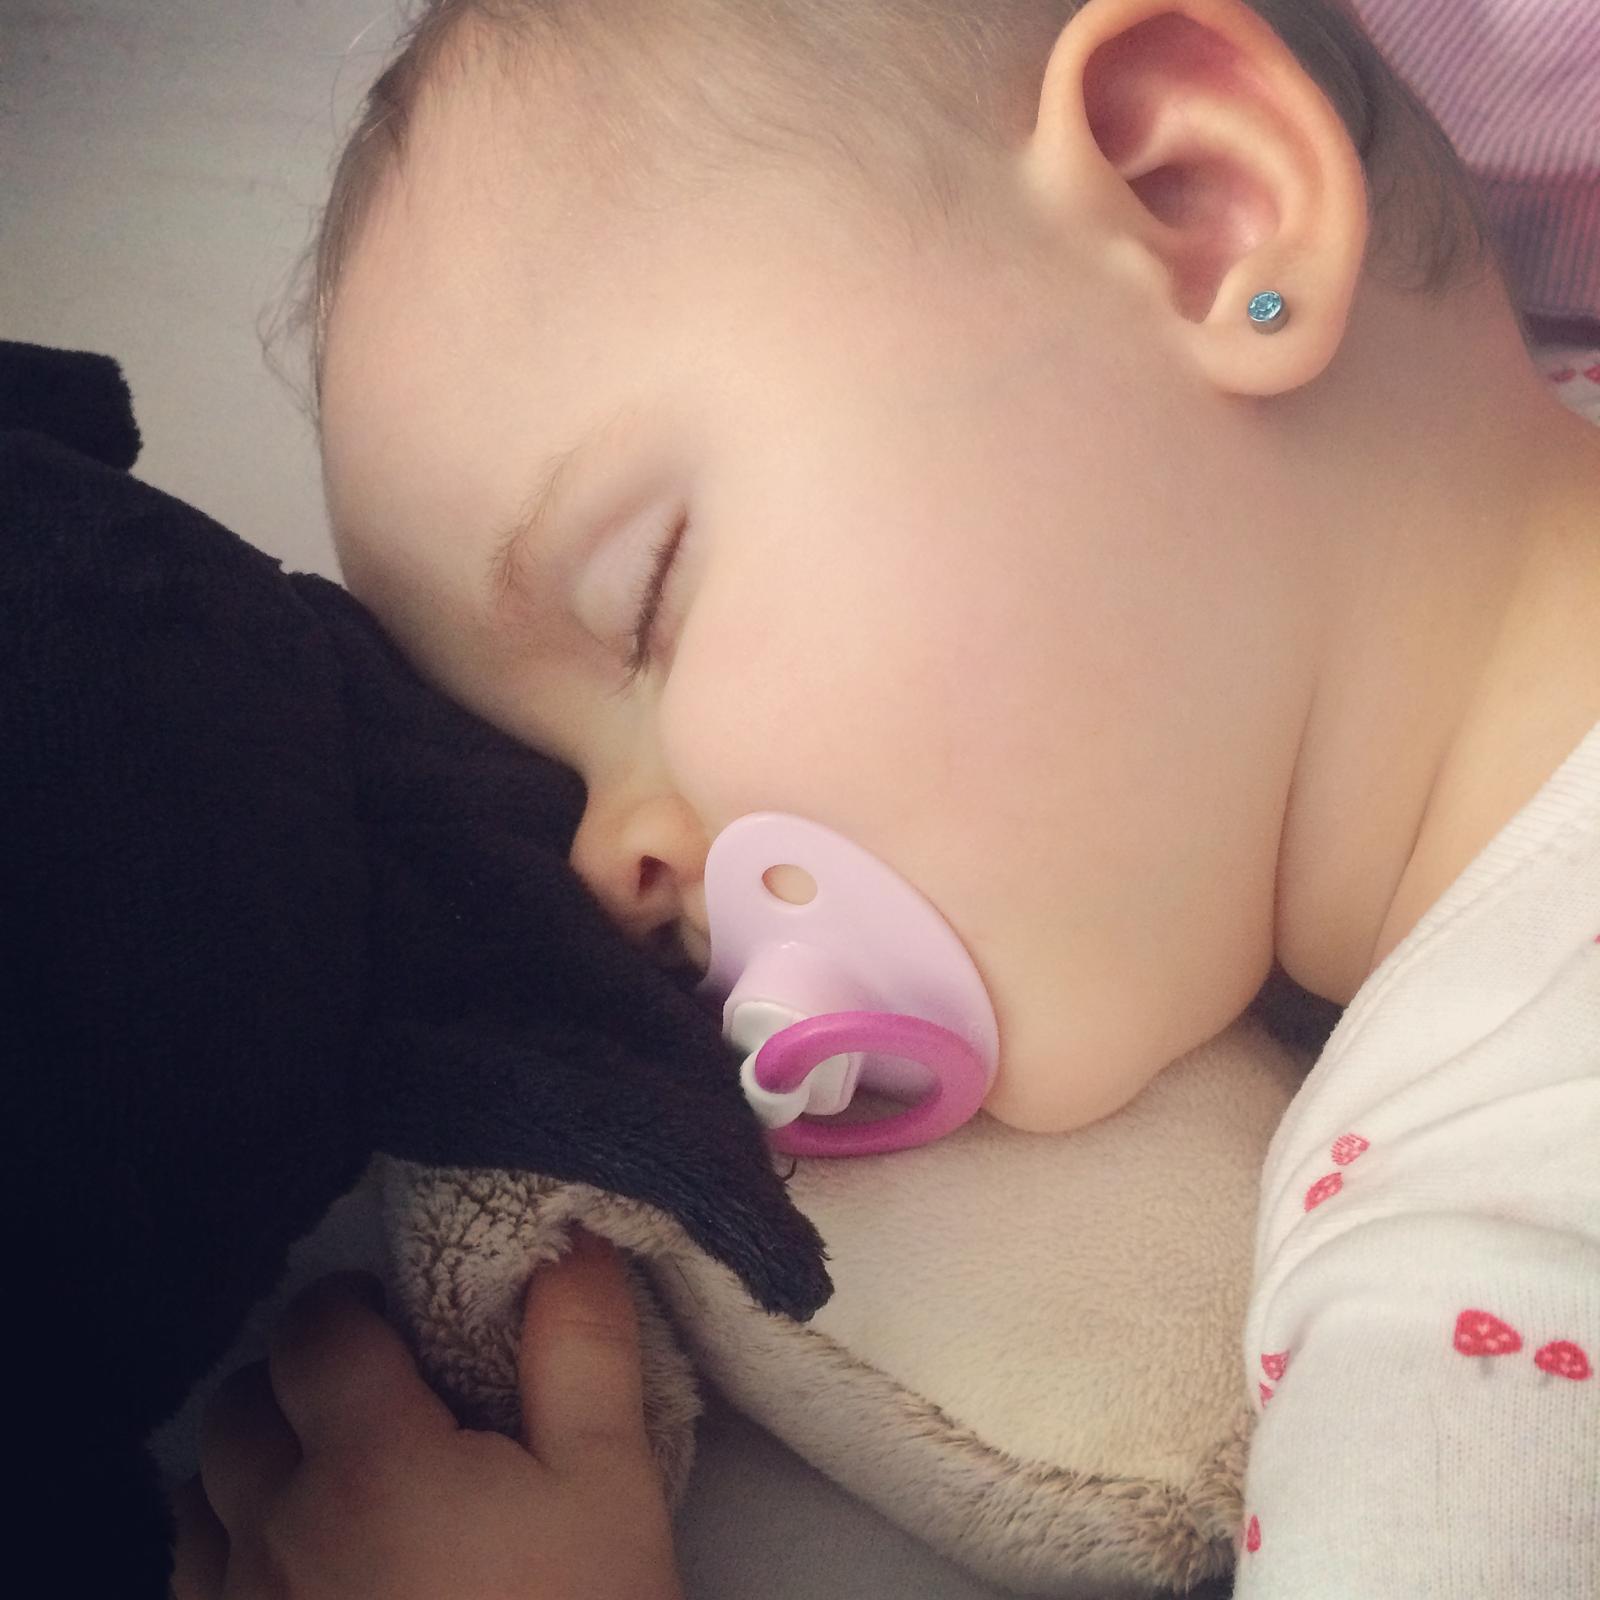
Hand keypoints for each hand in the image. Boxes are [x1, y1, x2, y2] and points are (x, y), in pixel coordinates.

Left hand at [172, 1230, 683, 1598]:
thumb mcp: (609, 1486)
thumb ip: (582, 1349)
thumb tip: (566, 1236)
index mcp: (368, 1463)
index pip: (313, 1331)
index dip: (353, 1306)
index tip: (401, 1321)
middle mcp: (274, 1534)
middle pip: (238, 1407)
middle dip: (298, 1380)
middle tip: (375, 1400)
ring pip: (201, 1496)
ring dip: (255, 1466)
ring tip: (335, 1485)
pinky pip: (191, 1583)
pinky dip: (231, 1551)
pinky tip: (302, 1574)